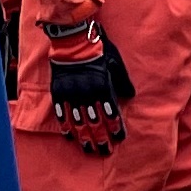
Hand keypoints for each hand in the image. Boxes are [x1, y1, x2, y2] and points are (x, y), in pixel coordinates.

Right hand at [39, 9, 129, 152]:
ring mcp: (72, 93)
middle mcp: (88, 93)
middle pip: (95, 122)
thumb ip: (123, 81)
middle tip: (104, 151)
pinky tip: (70, 137)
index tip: (118, 139)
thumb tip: (131, 96)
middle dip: (101, 138)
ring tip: (89, 149)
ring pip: (79, 121)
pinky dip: (66, 126)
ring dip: (85, 137)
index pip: (111, 113)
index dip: (115, 128)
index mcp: (103, 87)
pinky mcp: (59, 91)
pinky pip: (62, 113)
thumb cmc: (99, 50)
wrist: (73, 39)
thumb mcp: (116, 63)